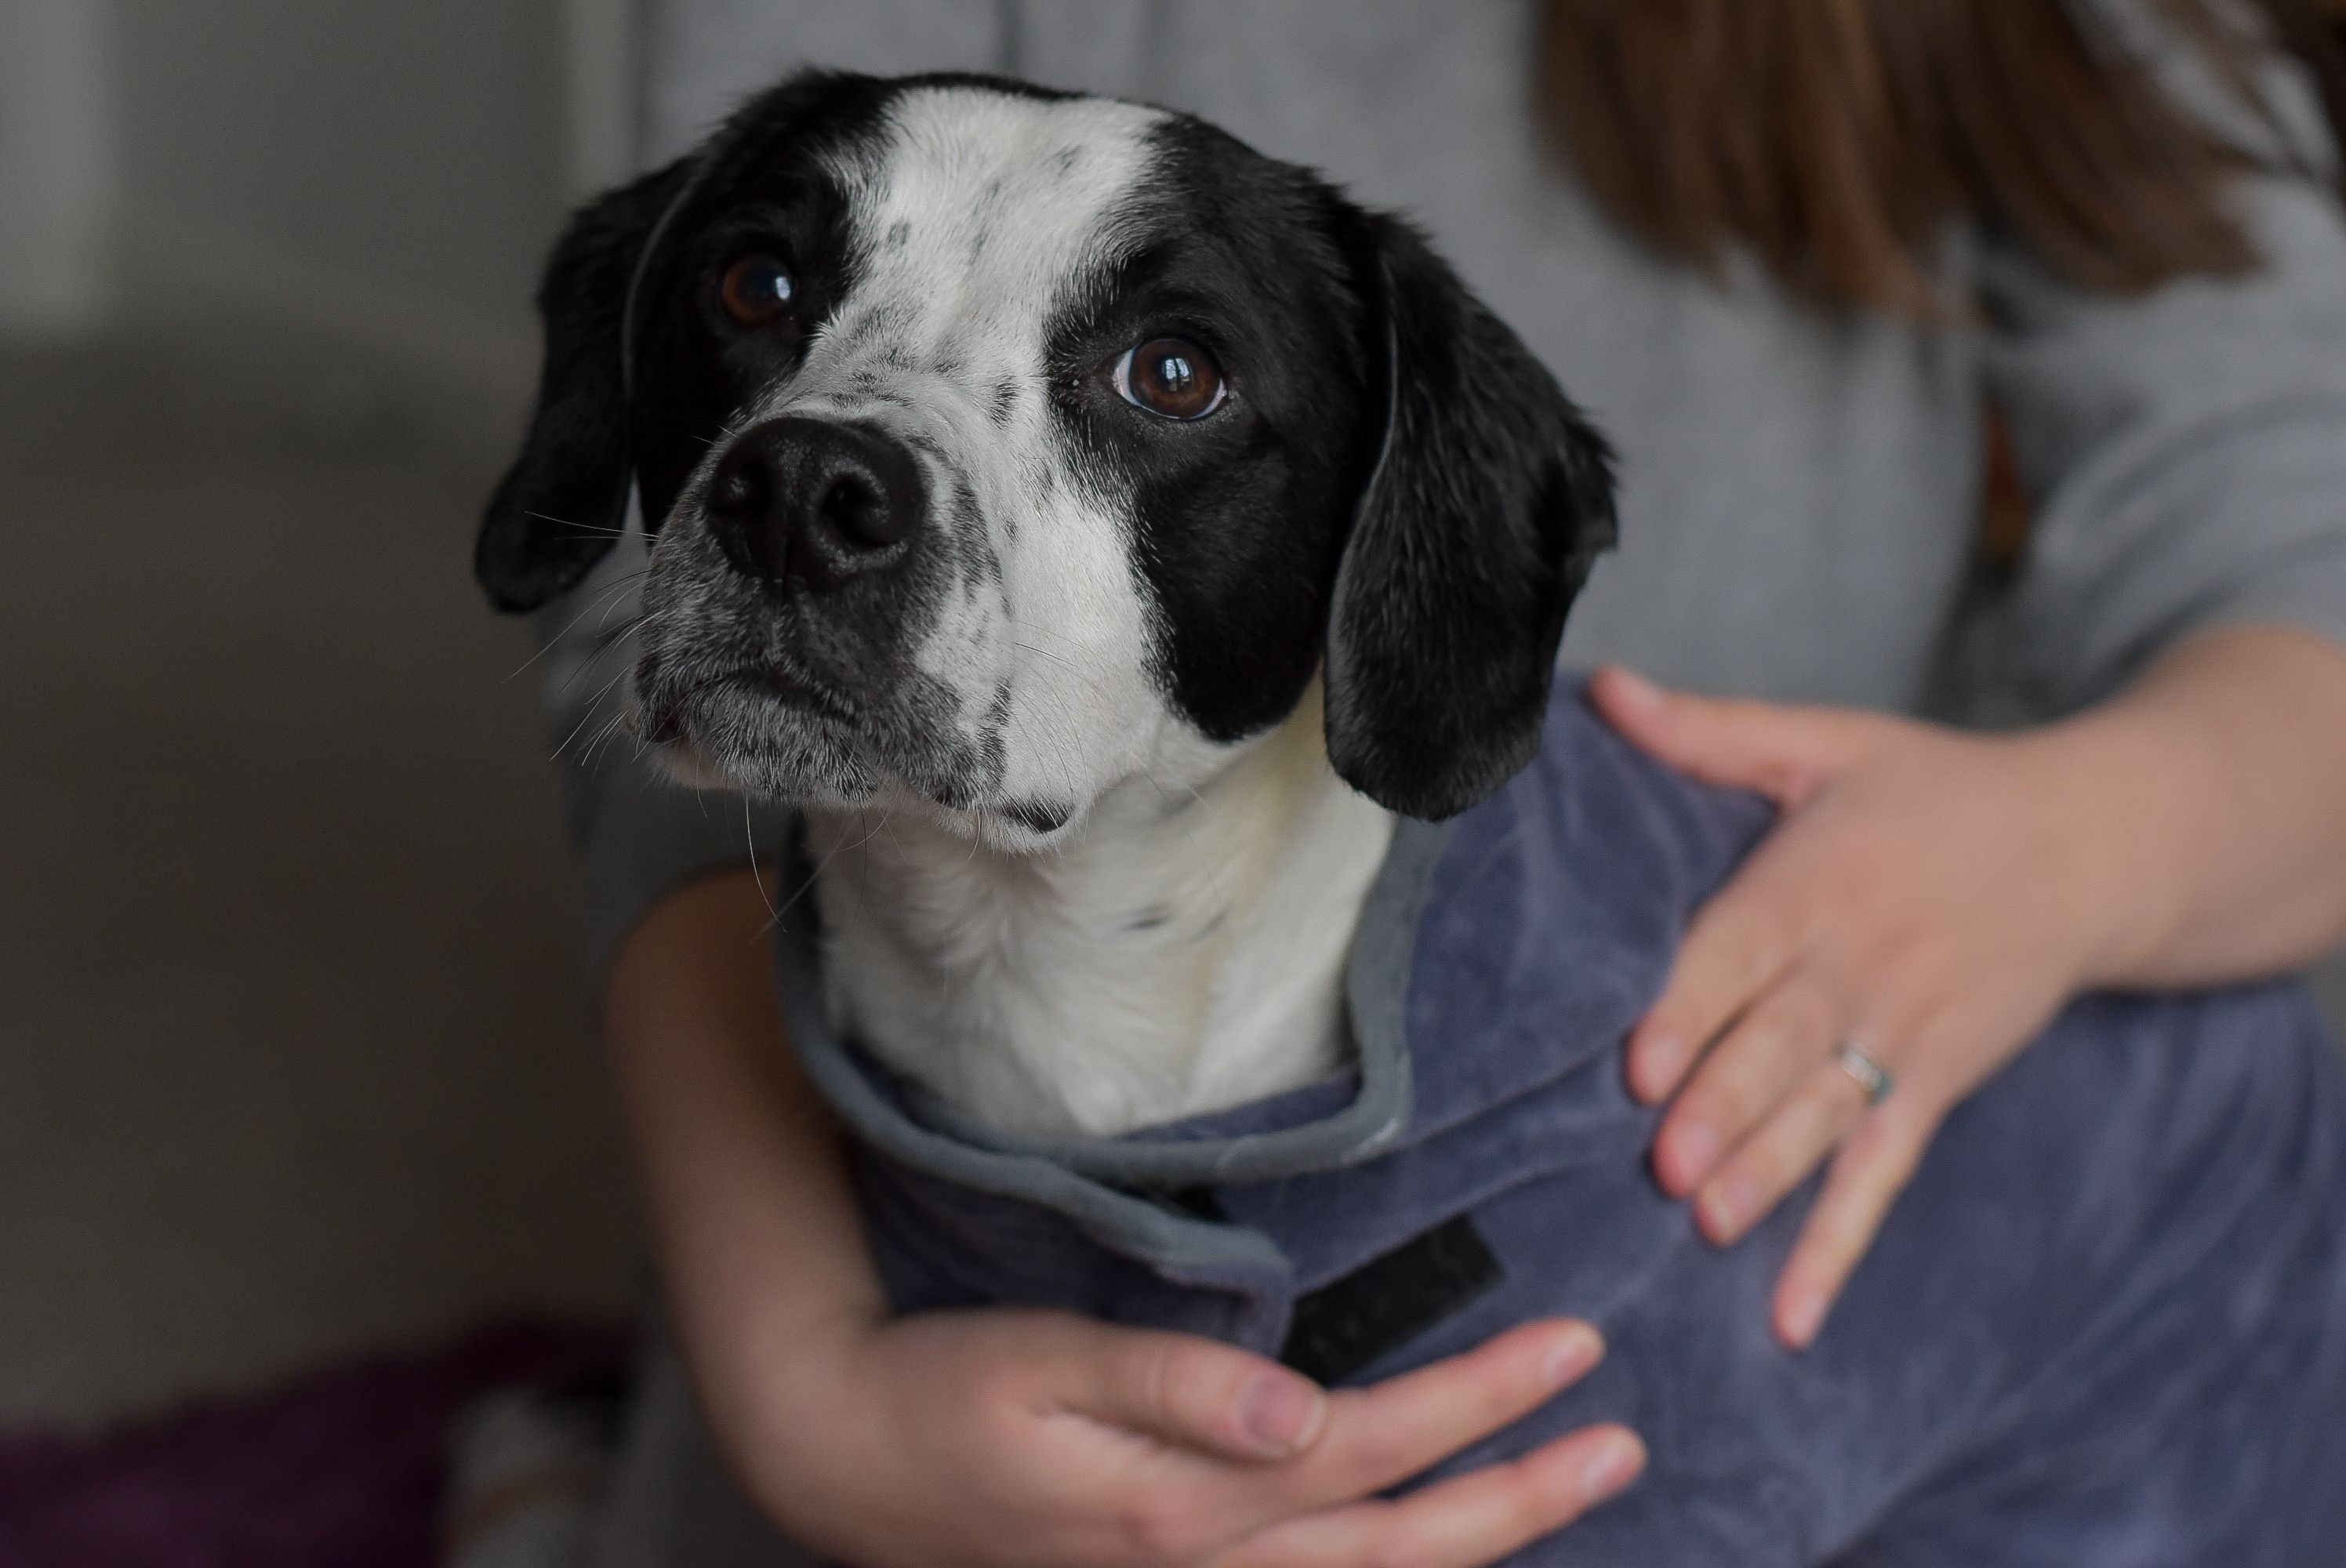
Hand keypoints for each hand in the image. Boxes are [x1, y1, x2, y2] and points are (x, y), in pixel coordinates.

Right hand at [612, 872, 1642, 1567]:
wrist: (845, 1460)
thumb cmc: (944, 1391)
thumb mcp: (1043, 1368)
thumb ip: (1174, 1387)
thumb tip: (1302, 1407)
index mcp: (1180, 1506)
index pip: (1368, 1453)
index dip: (1476, 1405)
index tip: (1570, 1348)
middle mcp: (1202, 1567)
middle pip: (1397, 1547)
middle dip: (1520, 1493)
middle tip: (1622, 1438)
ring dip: (1482, 1540)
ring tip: (1570, 1483)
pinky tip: (1445, 1543)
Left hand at [1590, 665, 2150, 1349]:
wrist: (2089, 847)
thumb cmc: (1932, 791)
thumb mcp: (1825, 744)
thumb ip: (1709, 732)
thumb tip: (1604, 689)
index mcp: (1814, 885)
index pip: (1740, 954)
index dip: (1691, 1009)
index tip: (1641, 1062)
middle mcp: (1857, 970)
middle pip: (1780, 1048)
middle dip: (1723, 1108)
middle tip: (1665, 1165)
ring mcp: (1901, 1040)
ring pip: (1825, 1117)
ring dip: (1769, 1174)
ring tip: (1711, 1224)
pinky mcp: (1933, 1089)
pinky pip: (1881, 1172)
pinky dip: (1837, 1245)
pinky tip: (1790, 1315)